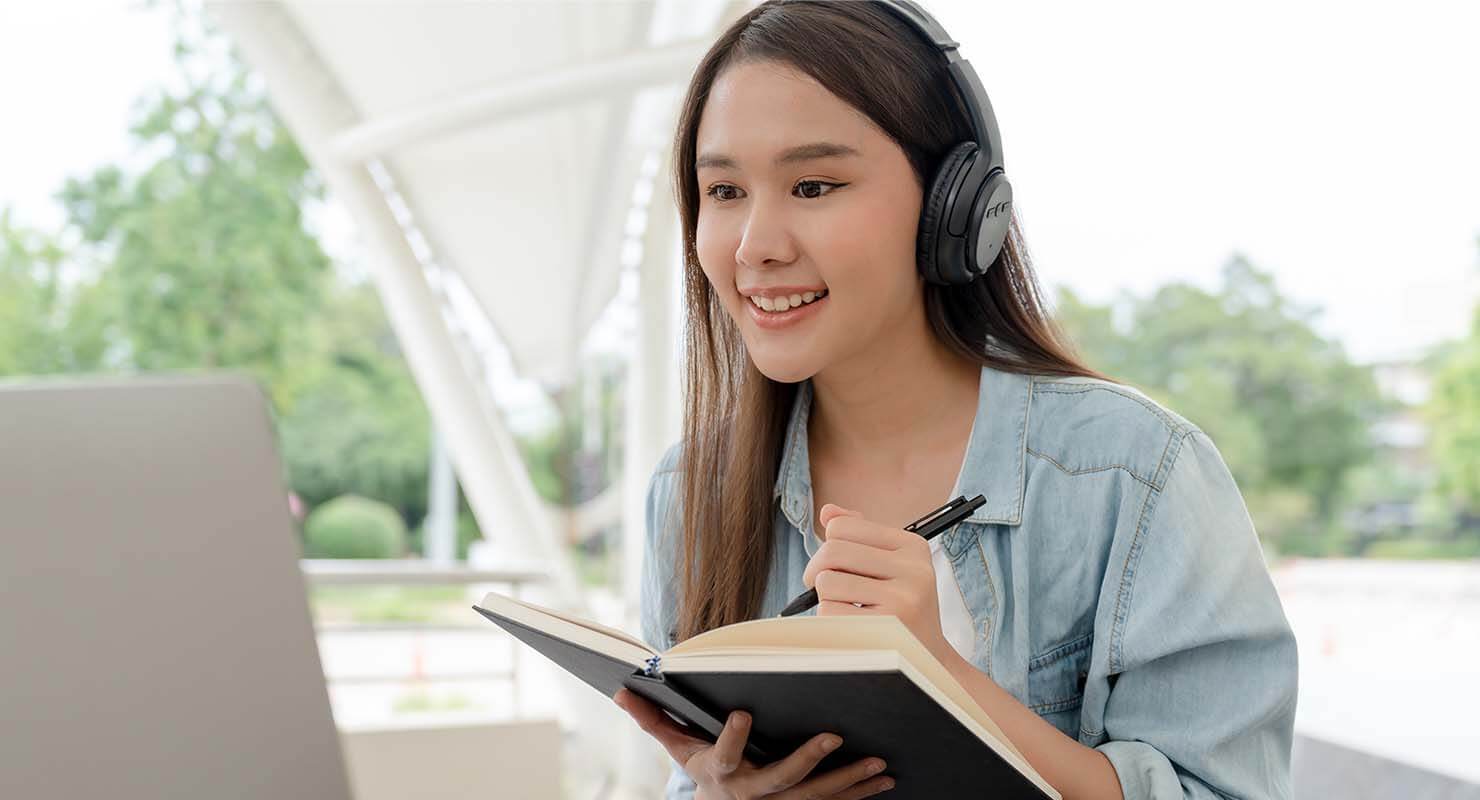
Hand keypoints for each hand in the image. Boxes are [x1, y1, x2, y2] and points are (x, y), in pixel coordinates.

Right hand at [614, 688, 893, 798]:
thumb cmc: (701, 768)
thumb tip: (623, 688)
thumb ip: (653, 719)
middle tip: (832, 735)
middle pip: (780, 780)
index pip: (722, 756)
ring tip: (877, 763)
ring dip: (848, 781)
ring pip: (816, 796)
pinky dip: (860, 793)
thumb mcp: (675, 748)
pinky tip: (886, 779)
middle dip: (807, 760)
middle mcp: (751, 794)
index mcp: (719, 774)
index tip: (743, 712)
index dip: (731, 738)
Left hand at [804, 503, 955, 666]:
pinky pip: (829, 612)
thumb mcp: (891, 566)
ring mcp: (903, 599)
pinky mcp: (886, 627)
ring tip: (848, 610)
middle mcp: (913, 569)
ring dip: (826, 599)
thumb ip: (859, 536)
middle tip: (821, 587)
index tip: (832, 565)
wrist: (927, 659)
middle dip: (817, 571)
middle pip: (831, 552)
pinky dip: (830, 620)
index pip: (842, 527)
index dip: (827, 545)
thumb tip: (827, 511)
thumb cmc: (901, 608)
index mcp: (913, 546)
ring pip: (827, 583)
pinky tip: (851, 626)